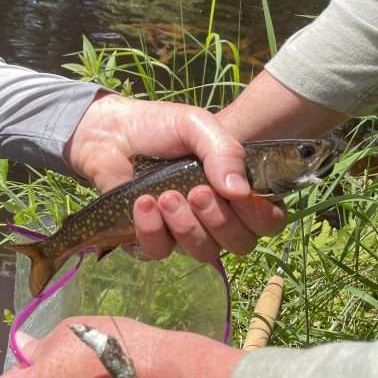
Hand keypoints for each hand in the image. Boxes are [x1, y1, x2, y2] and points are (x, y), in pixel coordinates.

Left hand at [64, 93, 284, 262]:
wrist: (110, 132)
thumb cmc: (159, 127)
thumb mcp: (196, 126)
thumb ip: (225, 151)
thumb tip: (241, 191)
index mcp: (235, 190)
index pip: (267, 221)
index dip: (260, 216)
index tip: (239, 196)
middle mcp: (215, 216)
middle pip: (240, 244)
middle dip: (220, 221)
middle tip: (197, 192)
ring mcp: (183, 230)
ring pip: (203, 252)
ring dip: (186, 225)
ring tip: (166, 195)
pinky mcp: (149, 238)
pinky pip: (160, 252)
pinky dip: (152, 229)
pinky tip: (144, 204)